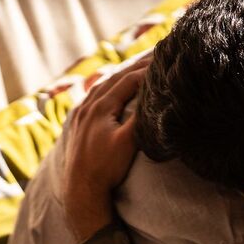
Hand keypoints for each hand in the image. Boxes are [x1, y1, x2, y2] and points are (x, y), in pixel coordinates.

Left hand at [61, 60, 148, 242]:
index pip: (129, 79)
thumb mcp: (128, 142)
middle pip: (115, 78)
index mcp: (101, 106)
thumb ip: (141, 117)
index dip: (148, 68)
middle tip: (156, 53)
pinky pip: (93, 97)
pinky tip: (109, 87)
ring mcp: (80, 114)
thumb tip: (158, 98)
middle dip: (136, 65)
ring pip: (102, 85)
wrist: (81, 190)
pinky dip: (106, 86)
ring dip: (121, 74)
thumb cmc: (106, 168)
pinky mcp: (77, 124)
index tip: (166, 58)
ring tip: (137, 65)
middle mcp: (88, 106)